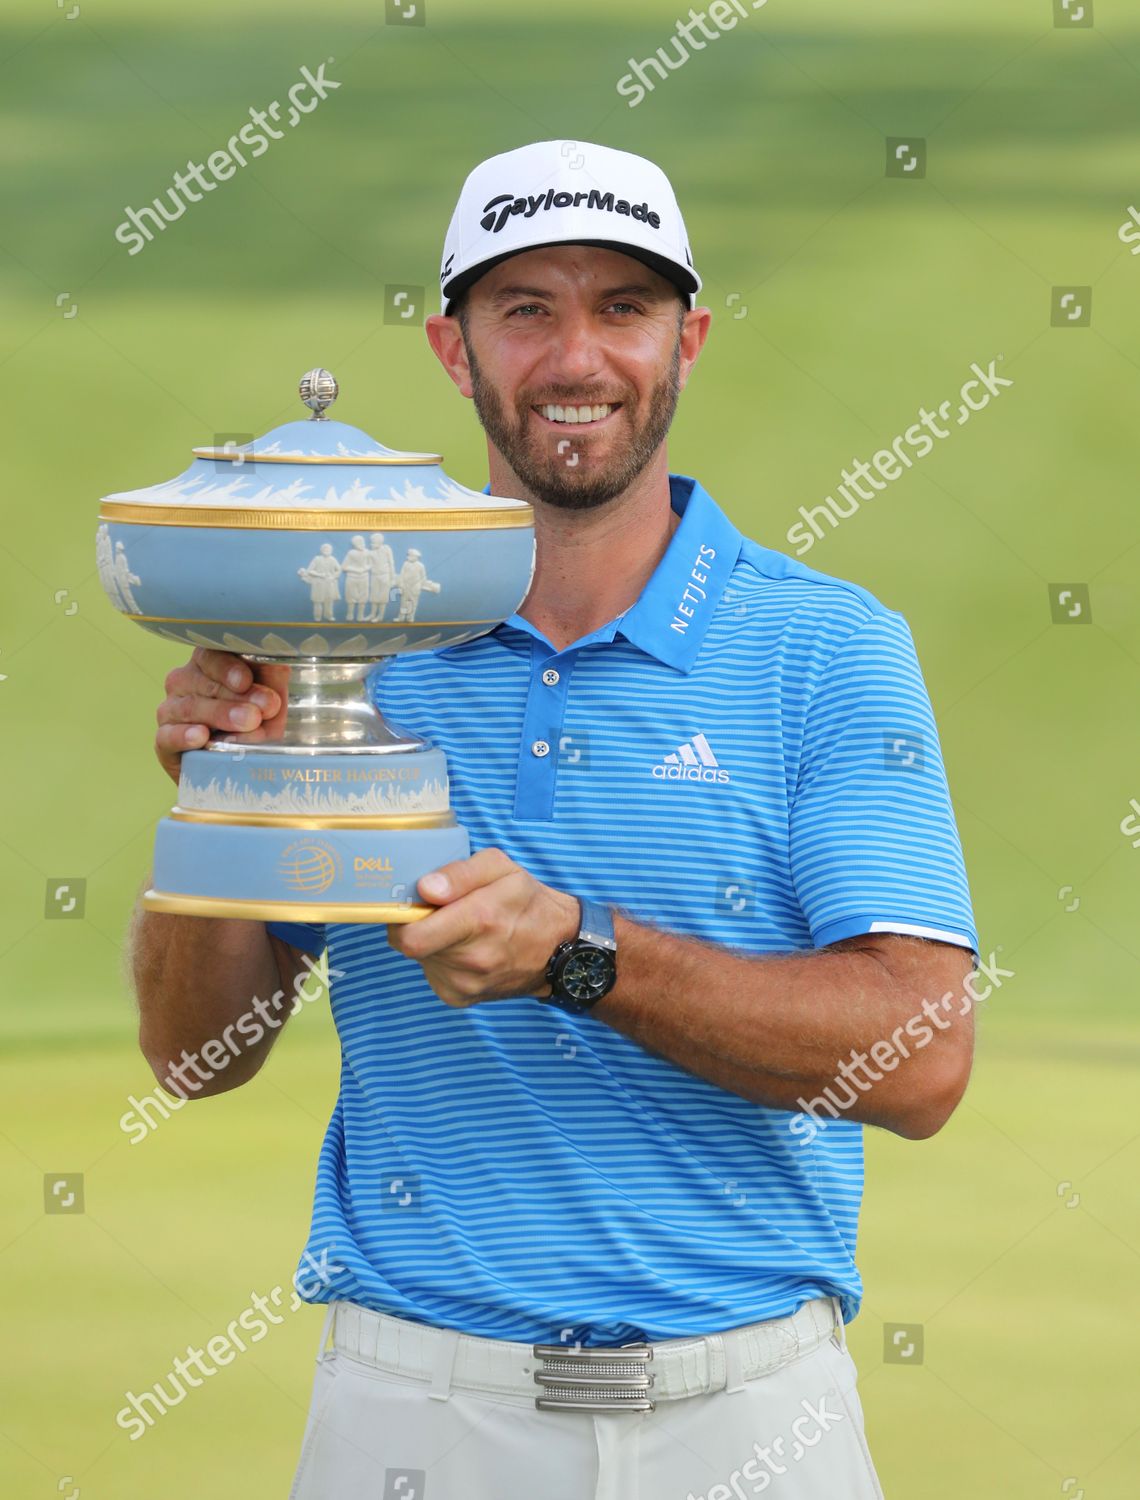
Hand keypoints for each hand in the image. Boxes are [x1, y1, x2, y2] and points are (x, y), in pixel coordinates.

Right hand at [155, 647, 288, 784]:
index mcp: (210, 664)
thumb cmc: (254, 728)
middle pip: (204, 681)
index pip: (212, 654)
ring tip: (247, 722)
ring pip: (190, 706)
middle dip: (235, 696)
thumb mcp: (270, 707)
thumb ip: (273, 686)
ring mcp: (171, 709)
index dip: (228, 667)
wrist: (235, 770)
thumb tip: (279, 666)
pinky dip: (184, 735)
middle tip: (262, 709)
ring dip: (220, 714)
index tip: (247, 680)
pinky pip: (168, 735)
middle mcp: (185, 681)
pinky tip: (201, 736)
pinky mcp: (163, 740)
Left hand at [386, 847, 578, 1007]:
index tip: (413, 900)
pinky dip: (440, 959)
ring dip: (430, 941)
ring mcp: (465, 985)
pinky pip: (431, 973)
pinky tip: (464, 948)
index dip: (402, 915)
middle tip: (437, 910)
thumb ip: (460, 873)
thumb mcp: (502, 868)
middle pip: (410, 944)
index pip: (410, 934)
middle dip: (416, 924)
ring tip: (459, 928)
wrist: (560, 949)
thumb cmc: (529, 903)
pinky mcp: (460, 999)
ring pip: (420, 958)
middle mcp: (471, 960)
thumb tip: (425, 889)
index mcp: (480, 920)